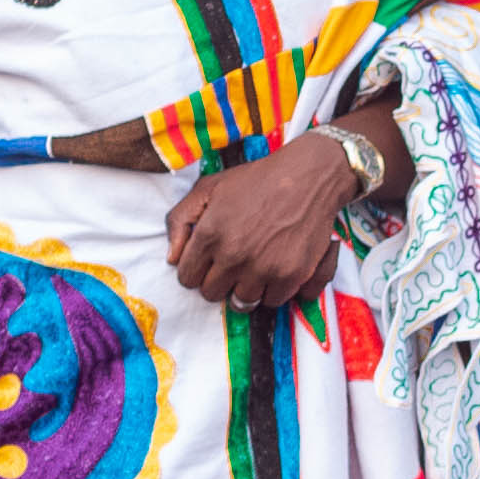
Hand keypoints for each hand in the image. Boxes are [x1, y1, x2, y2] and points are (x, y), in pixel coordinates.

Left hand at [165, 132, 355, 312]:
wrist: (307, 176)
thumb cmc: (256, 180)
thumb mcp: (208, 188)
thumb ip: (180, 220)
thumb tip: (172, 258)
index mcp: (210, 235)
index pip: (187, 279)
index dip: (196, 269)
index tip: (208, 261)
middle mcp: (234, 256)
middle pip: (212, 294)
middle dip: (218, 281)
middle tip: (232, 263)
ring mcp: (264, 268)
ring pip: (243, 302)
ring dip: (245, 288)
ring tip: (254, 267)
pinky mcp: (292, 275)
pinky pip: (274, 301)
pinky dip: (274, 290)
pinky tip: (276, 269)